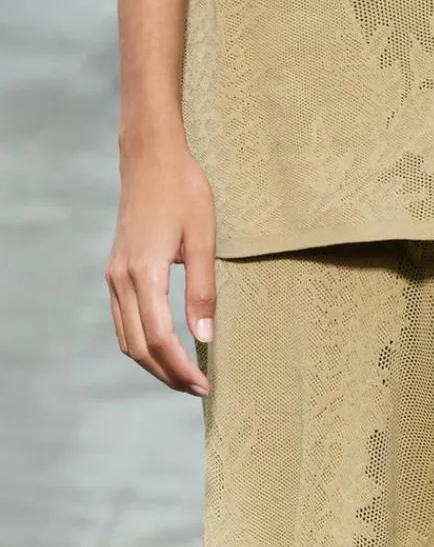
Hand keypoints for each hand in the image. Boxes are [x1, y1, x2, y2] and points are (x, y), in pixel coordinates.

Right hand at [105, 136, 215, 394]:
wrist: (150, 158)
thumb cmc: (183, 190)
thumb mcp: (203, 236)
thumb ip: (203, 290)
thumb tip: (206, 337)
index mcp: (144, 272)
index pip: (159, 338)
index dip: (180, 367)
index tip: (204, 385)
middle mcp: (121, 279)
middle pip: (138, 347)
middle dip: (167, 374)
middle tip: (197, 388)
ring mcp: (114, 275)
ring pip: (126, 338)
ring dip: (152, 363)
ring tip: (184, 374)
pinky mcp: (115, 271)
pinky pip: (122, 320)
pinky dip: (140, 342)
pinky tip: (164, 346)